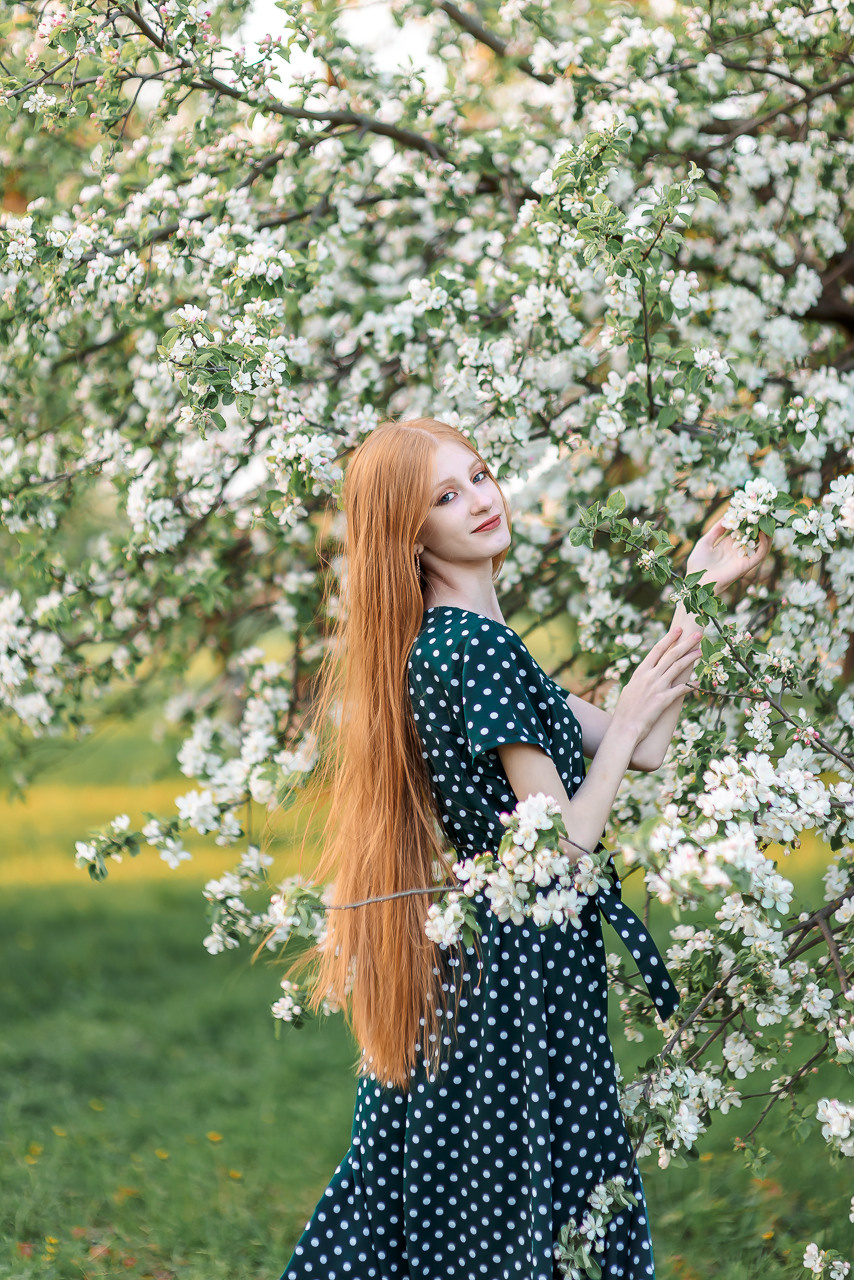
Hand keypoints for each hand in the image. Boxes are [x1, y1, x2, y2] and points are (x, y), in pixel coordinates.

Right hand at [614, 626, 702, 743]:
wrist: (625, 727)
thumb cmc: (625, 710)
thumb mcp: (631, 689)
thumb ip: (640, 679)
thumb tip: (646, 674)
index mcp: (641, 671)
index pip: (657, 649)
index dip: (669, 638)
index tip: (679, 629)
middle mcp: (650, 676)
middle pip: (671, 655)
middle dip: (686, 643)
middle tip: (697, 635)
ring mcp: (657, 687)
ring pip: (678, 668)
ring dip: (691, 659)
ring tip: (701, 652)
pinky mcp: (663, 700)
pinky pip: (681, 690)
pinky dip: (691, 685)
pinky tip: (698, 682)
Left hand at [686, 517, 771, 592]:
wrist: (697, 582)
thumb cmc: (698, 564)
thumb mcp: (705, 542)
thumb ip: (716, 530)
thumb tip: (725, 517)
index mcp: (728, 544)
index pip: (742, 529)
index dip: (746, 519)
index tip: (749, 506)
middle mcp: (738, 550)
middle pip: (754, 535)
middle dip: (759, 523)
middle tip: (763, 510)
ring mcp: (744, 557)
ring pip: (761, 544)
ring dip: (766, 533)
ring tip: (766, 519)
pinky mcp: (747, 565)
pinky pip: (760, 554)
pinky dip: (765, 544)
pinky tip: (762, 533)